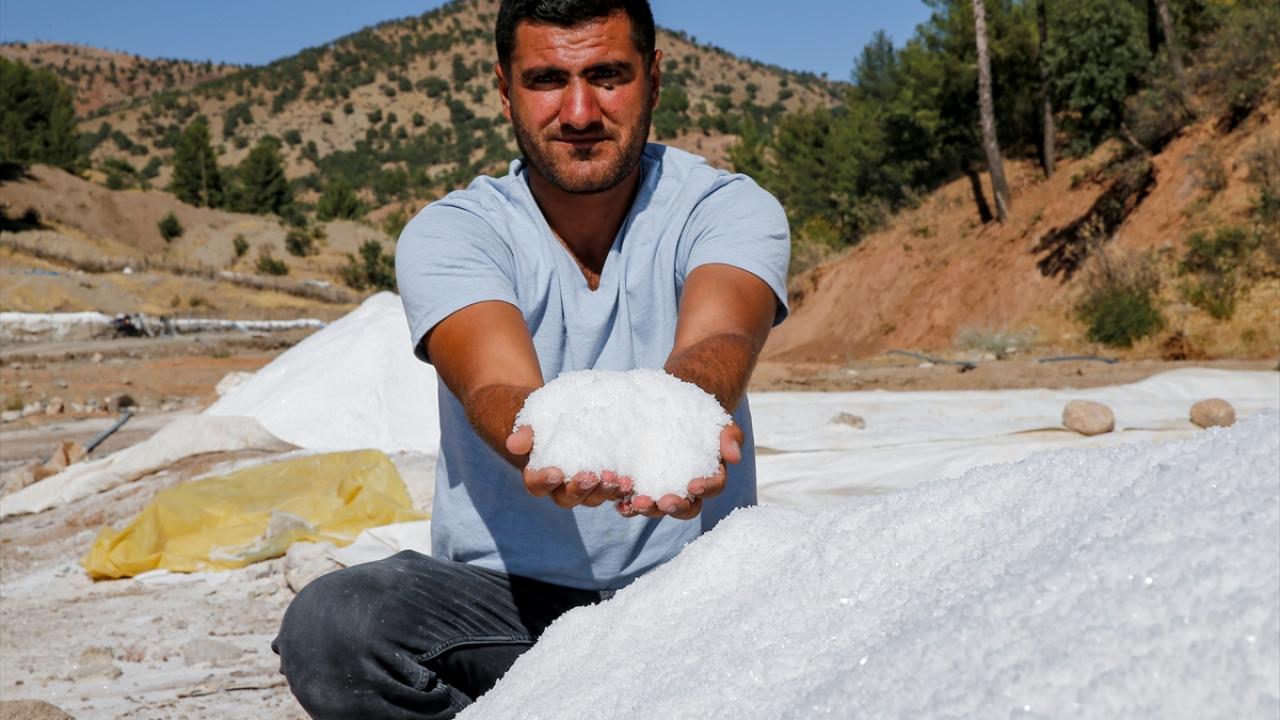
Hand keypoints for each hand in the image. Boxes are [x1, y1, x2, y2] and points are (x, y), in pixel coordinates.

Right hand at [506, 426, 633, 508]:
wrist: (559, 414)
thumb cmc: (539, 417)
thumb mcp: (529, 419)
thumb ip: (524, 433)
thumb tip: (514, 443)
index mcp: (538, 476)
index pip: (537, 485)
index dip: (545, 481)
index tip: (555, 472)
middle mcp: (560, 487)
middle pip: (568, 498)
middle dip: (580, 489)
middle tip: (590, 477)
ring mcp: (584, 486)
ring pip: (593, 497)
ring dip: (605, 491)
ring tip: (617, 479)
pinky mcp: (604, 480)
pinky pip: (612, 489)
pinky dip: (621, 487)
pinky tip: (631, 479)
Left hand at [616, 423, 742, 519]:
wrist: (676, 407)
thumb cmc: (701, 417)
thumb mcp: (719, 421)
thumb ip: (730, 436)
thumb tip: (734, 457)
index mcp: (709, 478)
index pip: (712, 488)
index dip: (705, 488)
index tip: (694, 485)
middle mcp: (686, 491)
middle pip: (684, 508)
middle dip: (673, 506)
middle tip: (663, 501)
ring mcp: (661, 490)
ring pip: (656, 508)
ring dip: (645, 508)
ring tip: (634, 502)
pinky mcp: (640, 484)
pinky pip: (632, 498)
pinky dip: (624, 501)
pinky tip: (617, 497)